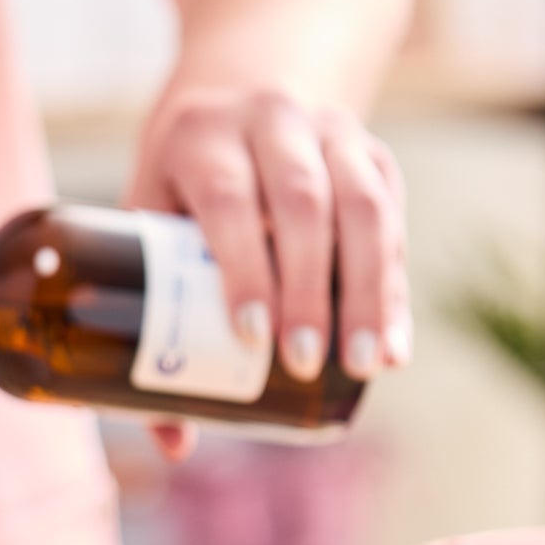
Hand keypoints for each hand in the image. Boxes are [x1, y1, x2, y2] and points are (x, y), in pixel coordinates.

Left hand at [127, 85, 410, 390]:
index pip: (228, 198)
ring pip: (362, 206)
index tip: (249, 335)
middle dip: (308, 289)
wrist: (235, 101)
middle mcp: (270, 119)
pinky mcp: (373, 154)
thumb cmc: (178, 190)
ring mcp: (330, 131)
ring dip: (369, 292)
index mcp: (201, 135)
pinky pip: (393, 219)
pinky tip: (393, 345)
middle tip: (303, 363)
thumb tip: (174, 444)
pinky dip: (396, 287)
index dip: (243, 266)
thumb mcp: (149, 227)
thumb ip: (150, 324)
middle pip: (301, 203)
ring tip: (364, 366)